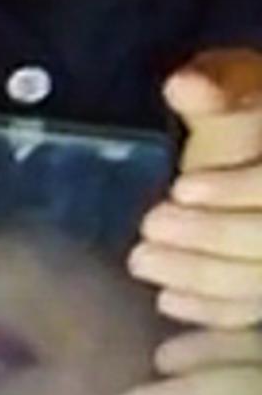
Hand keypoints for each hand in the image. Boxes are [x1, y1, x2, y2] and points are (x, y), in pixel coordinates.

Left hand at [134, 50, 261, 326]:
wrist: (253, 145)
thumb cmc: (240, 113)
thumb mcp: (232, 93)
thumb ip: (214, 93)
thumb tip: (183, 85)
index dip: (239, 188)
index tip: (182, 188)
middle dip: (214, 236)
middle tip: (150, 228)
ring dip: (204, 275)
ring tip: (143, 260)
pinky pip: (256, 307)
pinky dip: (216, 308)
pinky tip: (169, 299)